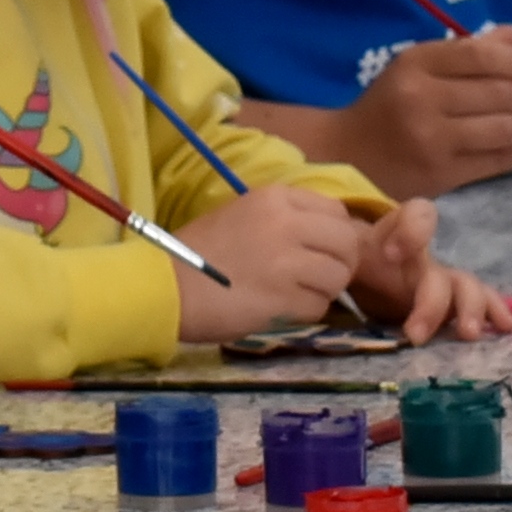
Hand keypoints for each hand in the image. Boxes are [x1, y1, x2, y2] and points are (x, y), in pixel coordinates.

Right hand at [172, 185, 370, 340]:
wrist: (164, 287)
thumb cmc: (196, 253)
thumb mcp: (241, 215)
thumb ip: (283, 219)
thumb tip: (324, 237)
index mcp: (275, 198)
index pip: (337, 212)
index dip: (336, 235)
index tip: (322, 251)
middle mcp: (287, 224)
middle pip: (347, 243)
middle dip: (340, 264)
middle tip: (320, 278)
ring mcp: (288, 263)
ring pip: (337, 277)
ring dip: (323, 291)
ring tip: (296, 295)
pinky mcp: (284, 299)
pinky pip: (318, 307)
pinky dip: (305, 313)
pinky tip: (281, 311)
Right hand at [330, 33, 511, 196]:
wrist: (347, 158)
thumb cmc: (388, 107)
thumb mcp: (416, 69)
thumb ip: (464, 51)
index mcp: (416, 64)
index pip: (481, 55)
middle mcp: (423, 99)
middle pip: (501, 93)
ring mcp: (432, 140)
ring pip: (507, 129)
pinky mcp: (441, 175)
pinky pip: (499, 161)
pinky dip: (510, 152)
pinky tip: (501, 147)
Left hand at [343, 212, 511, 340]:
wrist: (365, 273)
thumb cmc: (354, 263)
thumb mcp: (338, 258)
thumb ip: (332, 262)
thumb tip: (316, 282)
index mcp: (394, 241)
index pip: (415, 217)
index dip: (409, 232)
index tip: (389, 256)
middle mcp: (424, 261)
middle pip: (439, 274)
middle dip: (432, 302)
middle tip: (416, 334)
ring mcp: (444, 282)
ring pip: (466, 288)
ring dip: (470, 310)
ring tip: (467, 334)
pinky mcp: (455, 304)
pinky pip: (482, 303)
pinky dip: (495, 312)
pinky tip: (506, 327)